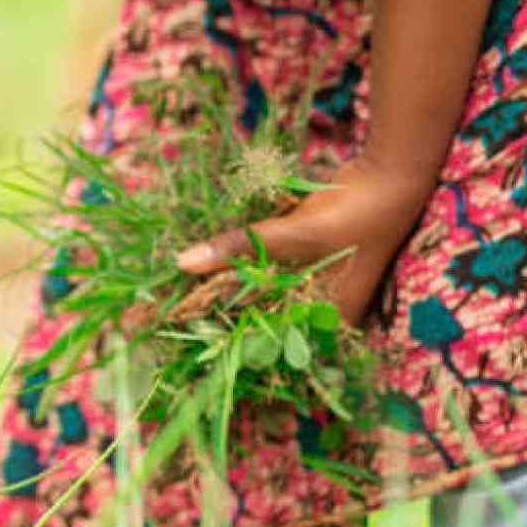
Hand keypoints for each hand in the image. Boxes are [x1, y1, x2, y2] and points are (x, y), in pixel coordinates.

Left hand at [174, 155, 438, 324]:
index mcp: (316, 324)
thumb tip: (183, 263)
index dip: (204, 347)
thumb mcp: (295, 234)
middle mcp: (306, 315)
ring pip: (241, 300)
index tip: (159, 344)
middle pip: (241, 325)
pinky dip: (222, 275)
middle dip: (192, 324)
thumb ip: (241, 248)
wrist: (390, 179)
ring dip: (201, 299)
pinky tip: (187, 275)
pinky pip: (249, 276)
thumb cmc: (355, 215)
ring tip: (149, 303)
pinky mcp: (292, 265)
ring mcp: (301, 290)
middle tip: (136, 322)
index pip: (252, 347)